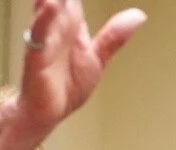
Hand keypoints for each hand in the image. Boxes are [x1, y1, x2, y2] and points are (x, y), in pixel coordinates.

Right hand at [13, 0, 146, 136]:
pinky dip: (46, 18)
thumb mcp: (98, 58)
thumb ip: (115, 35)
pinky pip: (40, 33)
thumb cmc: (66, 85)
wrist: (47, 113)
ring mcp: (46, 37)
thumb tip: (139, 14)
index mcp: (71, 22)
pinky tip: (53, 3)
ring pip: (50, 5)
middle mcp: (56, 23)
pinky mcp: (37, 54)